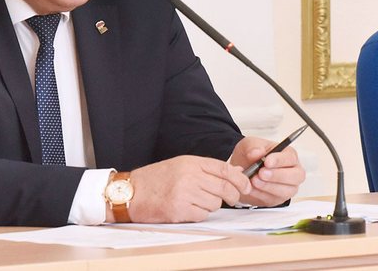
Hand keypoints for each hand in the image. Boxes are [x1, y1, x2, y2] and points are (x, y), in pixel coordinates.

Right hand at [119, 155, 251, 222]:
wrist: (131, 191)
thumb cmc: (155, 179)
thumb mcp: (181, 165)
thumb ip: (205, 169)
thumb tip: (233, 176)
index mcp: (191, 162)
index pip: (225, 169)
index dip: (240, 179)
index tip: (246, 186)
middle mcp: (189, 176)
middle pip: (225, 188)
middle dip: (232, 196)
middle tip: (230, 199)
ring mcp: (185, 193)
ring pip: (215, 204)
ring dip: (210, 205)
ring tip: (195, 201)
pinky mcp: (179, 210)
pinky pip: (202, 215)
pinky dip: (199, 214)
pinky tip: (187, 208)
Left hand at [230, 136, 304, 206]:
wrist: (243, 170)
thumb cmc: (252, 155)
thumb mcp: (250, 144)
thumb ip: (253, 147)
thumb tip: (256, 152)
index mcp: (289, 155)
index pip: (290, 158)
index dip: (280, 160)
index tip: (267, 162)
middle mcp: (293, 172)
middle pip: (296, 176)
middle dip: (278, 176)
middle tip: (261, 173)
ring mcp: (287, 187)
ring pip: (286, 191)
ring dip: (268, 186)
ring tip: (254, 180)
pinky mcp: (277, 199)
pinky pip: (273, 199)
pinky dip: (260, 194)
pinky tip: (251, 188)